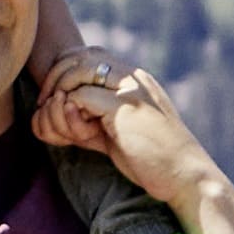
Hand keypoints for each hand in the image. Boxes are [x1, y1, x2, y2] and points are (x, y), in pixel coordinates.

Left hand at [32, 52, 227, 210]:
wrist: (185, 177)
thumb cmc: (152, 161)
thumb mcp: (114, 133)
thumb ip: (87, 118)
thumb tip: (49, 114)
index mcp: (132, 79)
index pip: (84, 56)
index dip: (61, 76)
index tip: (54, 105)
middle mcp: (131, 76)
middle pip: (75, 57)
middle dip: (53, 83)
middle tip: (47, 112)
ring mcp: (130, 88)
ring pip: (74, 73)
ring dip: (59, 103)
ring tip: (66, 131)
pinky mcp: (124, 106)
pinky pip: (78, 97)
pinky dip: (69, 118)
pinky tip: (81, 136)